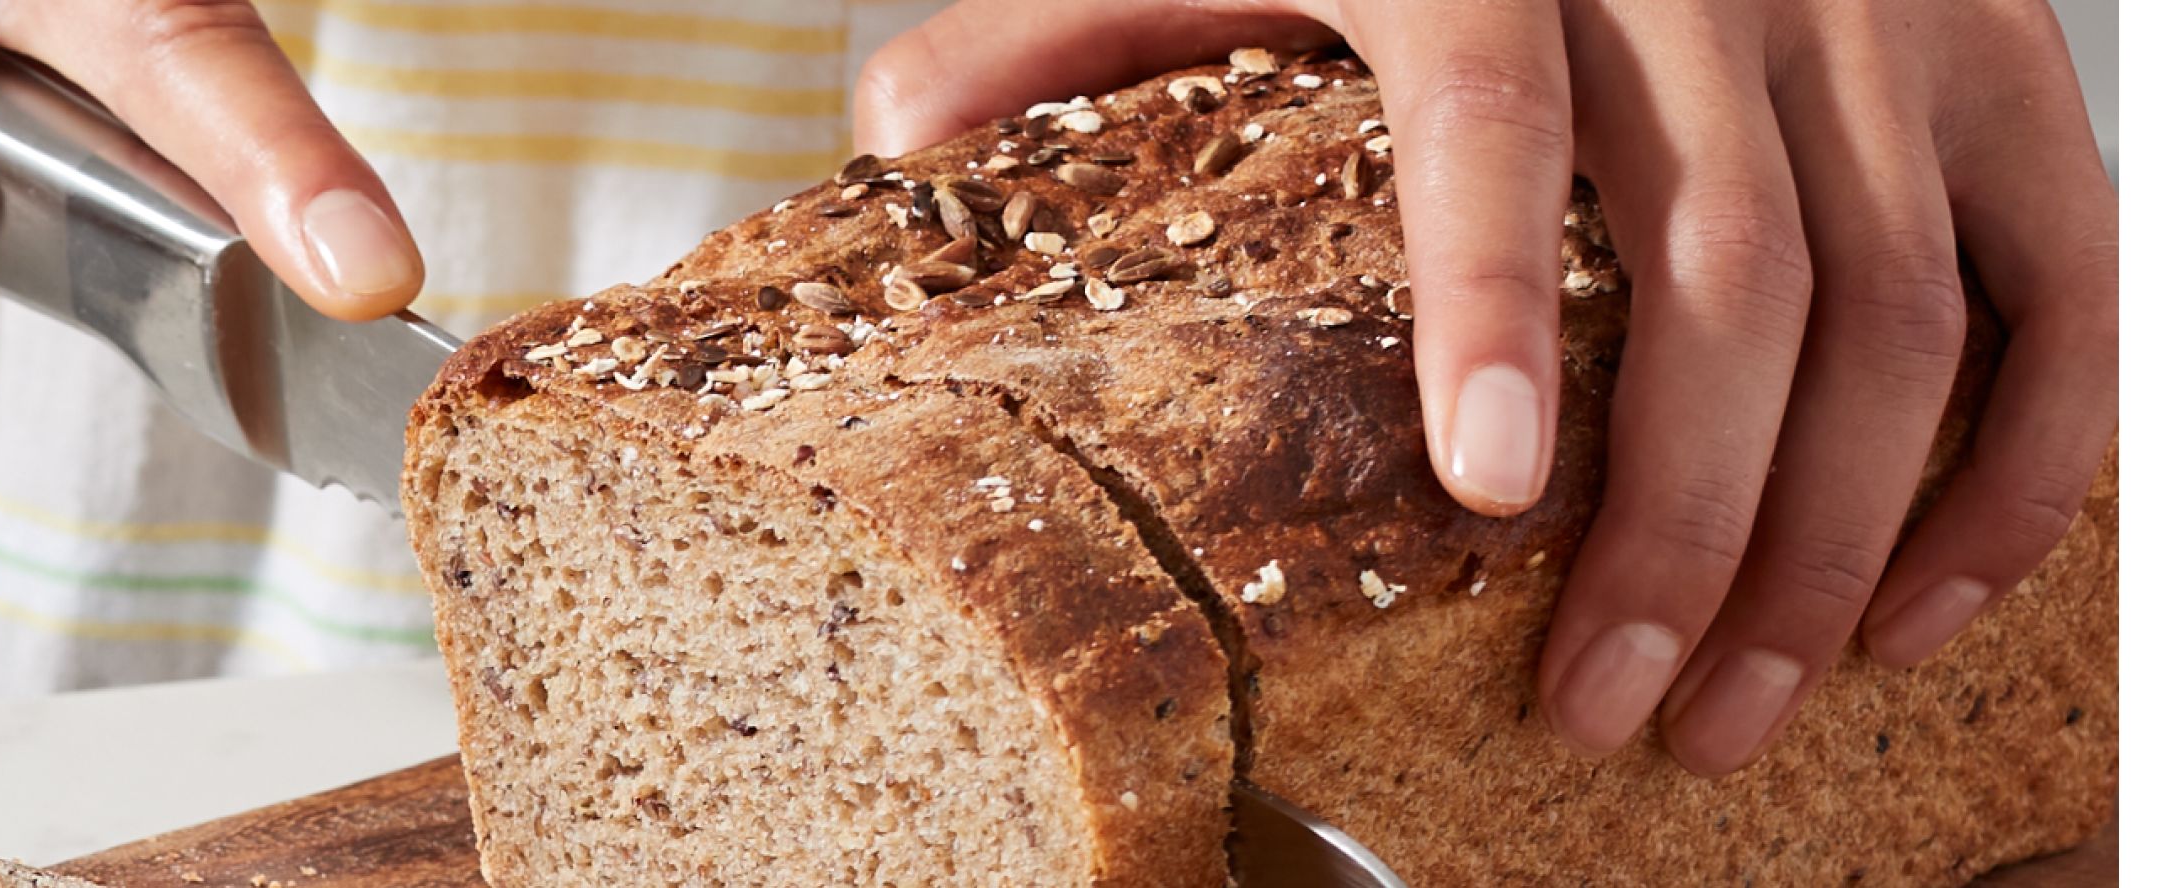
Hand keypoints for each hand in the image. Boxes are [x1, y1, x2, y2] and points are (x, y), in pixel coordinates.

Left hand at [854, 0, 2113, 774]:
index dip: (1494, 300)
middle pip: (1730, 265)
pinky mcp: (2004, 61)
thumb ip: (1082, 20)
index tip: (1487, 493)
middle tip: (1611, 710)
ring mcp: (1882, 10)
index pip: (1498, 117)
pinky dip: (2026, 460)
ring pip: (1905, 303)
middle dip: (1684, 520)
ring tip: (1738, 708)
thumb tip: (898, 122)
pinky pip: (2069, 279)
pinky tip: (1920, 604)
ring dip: (1838, 538)